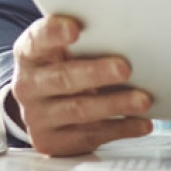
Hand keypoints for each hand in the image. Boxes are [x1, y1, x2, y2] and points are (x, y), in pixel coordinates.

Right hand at [9, 14, 152, 155]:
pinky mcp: (52, 142)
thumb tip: (124, 33)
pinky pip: (90, 136)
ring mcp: (38, 117)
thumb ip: (85, 40)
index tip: (75, 29)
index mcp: (29, 54)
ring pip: (79, 110)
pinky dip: (120, 128)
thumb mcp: (62, 50)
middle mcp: (28, 86)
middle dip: (96, 73)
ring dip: (115, 104)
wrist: (42, 107)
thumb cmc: (61, 68)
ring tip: (142, 100)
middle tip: (124, 68)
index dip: (54, 33)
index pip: (37, 39)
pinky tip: (141, 122)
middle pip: (63, 78)